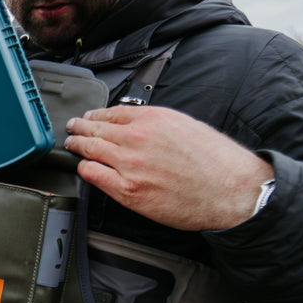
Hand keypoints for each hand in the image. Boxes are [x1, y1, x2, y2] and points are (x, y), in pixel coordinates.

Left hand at [63, 105, 273, 230]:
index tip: (89, 117)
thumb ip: (158, 124)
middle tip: (71, 128)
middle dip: (79, 127)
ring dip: (76, 146)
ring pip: (89, 150)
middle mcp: (137, 137)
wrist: (231, 190)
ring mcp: (129, 164)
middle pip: (95, 128)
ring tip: (71, 145)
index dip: (95, 114)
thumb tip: (139, 125)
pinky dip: (84, 170)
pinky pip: (93, 175)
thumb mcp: (186, 125)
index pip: (112, 111)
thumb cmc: (216, 161)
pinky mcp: (128, 190)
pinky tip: (83, 168)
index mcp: (153, 117)